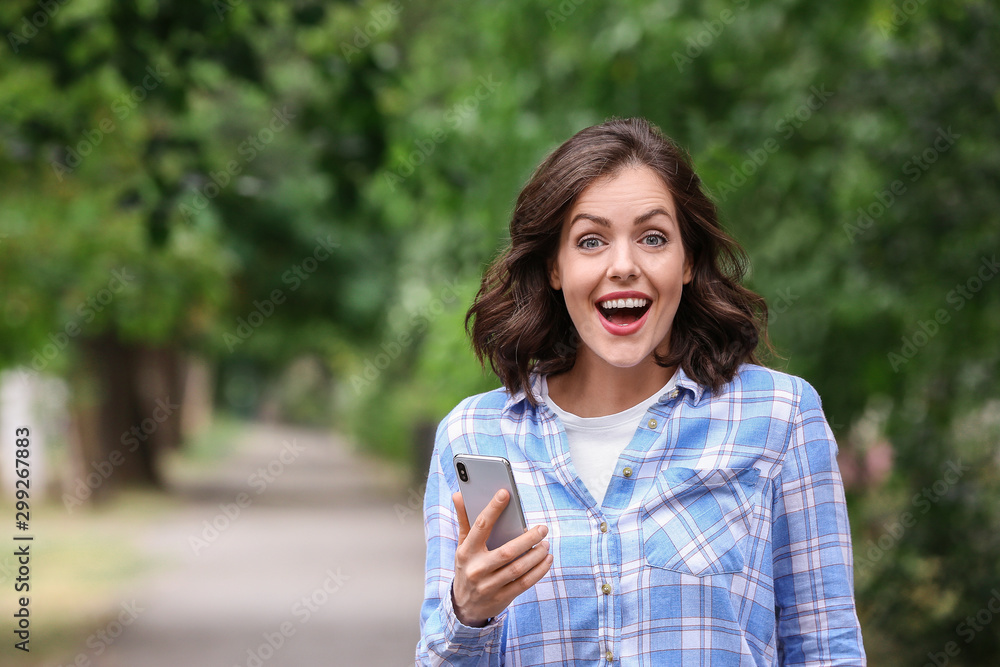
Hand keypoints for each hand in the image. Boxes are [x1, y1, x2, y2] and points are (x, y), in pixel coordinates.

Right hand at [451, 489, 552, 626]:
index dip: (493, 508)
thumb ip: (464, 520)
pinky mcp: (501, 598)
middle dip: (528, 539)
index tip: (505, 493)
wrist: (464, 606)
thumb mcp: (462, 546)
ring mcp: (489, 586)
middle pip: (507, 551)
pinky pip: (524, 583)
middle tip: (542, 529)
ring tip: (546, 543)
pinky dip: (539, 571)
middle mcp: (477, 569)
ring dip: (536, 555)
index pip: (480, 525)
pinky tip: (546, 559)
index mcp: (466, 551)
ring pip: (518, 568)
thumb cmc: (467, 568)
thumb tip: (458, 495)